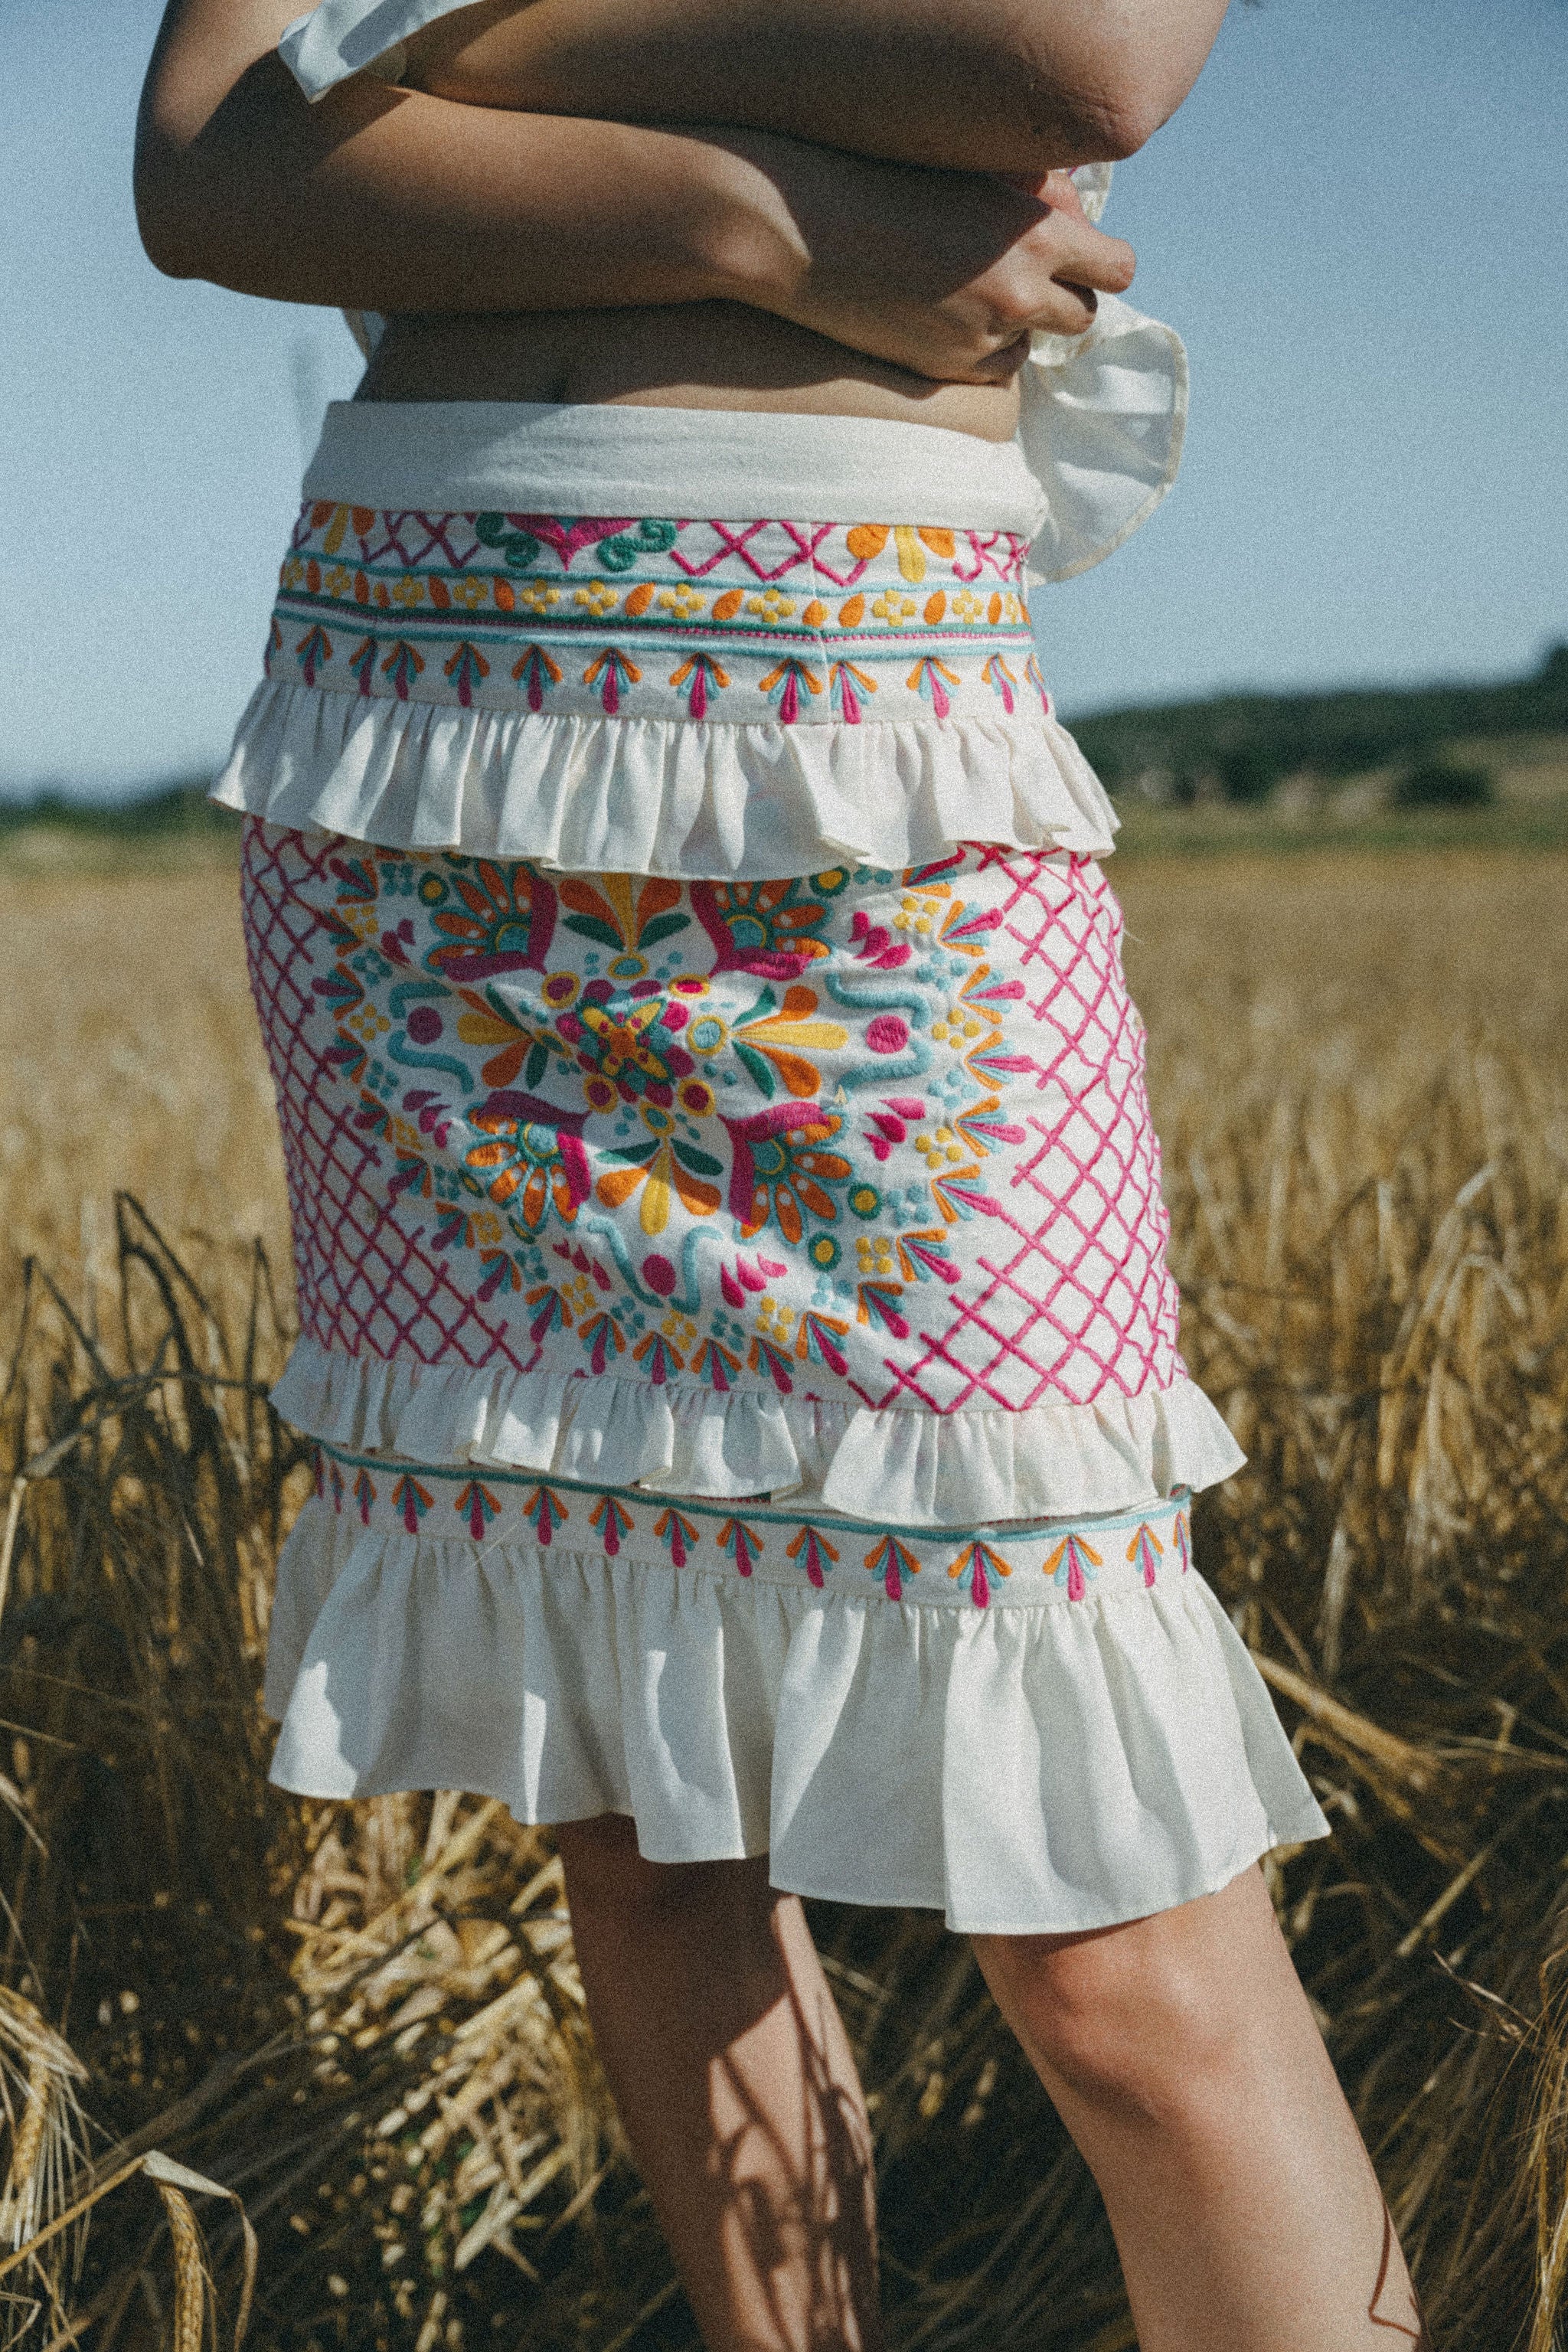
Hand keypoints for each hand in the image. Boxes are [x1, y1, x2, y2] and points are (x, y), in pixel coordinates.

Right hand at [705, 142, 1135, 383]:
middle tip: (1036, 285)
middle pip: (1085, 317)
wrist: (804, 230)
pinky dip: (983, 350)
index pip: (1117, 268)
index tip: (1089, 262)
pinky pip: (992, 369)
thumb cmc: (879, 183)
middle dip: (1066, 301)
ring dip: (1021, 328)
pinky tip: (950, 322)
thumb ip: (1023, 208)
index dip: (1103, 266)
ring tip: (980, 299)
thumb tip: (1068, 227)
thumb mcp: (968, 178)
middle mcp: (1019, 289)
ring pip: (1034, 348)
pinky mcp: (947, 368)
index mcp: (1033, 232)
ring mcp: (983, 335)